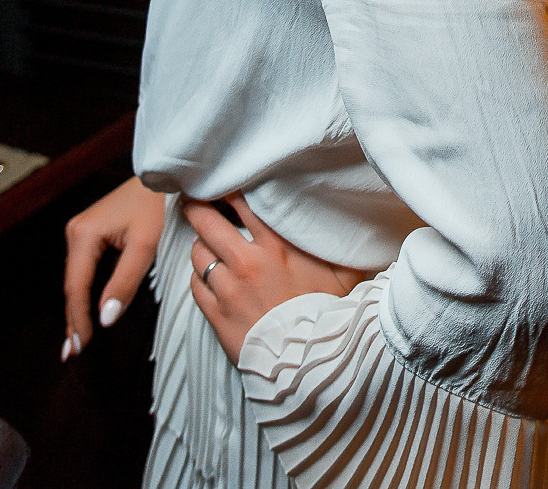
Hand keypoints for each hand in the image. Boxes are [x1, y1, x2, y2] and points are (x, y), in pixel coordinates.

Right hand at [62, 175, 164, 360]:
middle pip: (72, 285)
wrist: (168, 175)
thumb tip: (104, 319)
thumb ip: (124, 283)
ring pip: (77, 279)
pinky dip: (85, 293)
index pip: (77, 288)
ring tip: (77, 340)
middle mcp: (75, 232)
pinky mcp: (91, 233)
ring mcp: (81, 232)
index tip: (81, 347)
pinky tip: (85, 312)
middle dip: (73, 319)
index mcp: (83, 235)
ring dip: (77, 309)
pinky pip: (85, 270)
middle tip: (72, 353)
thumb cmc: (161, 205)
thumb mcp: (146, 246)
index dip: (78, 320)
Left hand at [184, 194, 372, 361]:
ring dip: (200, 245)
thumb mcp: (344, 273)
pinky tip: (207, 275)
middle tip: (192, 200)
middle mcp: (248, 262)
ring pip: (197, 254)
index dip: (226, 189)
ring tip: (205, 243)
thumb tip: (356, 218)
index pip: (240, 202)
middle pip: (206, 222)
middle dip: (196, 208)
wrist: (310, 363)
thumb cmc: (329, 314)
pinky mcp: (217, 315)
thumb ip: (343, 243)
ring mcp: (228, 290)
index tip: (221, 184)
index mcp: (277, 246)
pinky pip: (195, 286)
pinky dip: (198, 277)